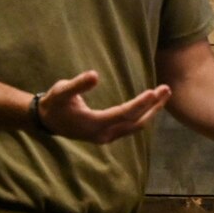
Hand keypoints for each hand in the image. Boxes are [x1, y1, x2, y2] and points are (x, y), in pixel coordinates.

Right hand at [37, 71, 170, 144]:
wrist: (46, 120)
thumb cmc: (54, 103)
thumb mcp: (61, 91)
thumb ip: (78, 85)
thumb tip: (95, 75)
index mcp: (93, 124)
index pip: (123, 114)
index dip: (140, 104)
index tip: (154, 92)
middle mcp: (103, 134)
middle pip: (135, 122)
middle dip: (152, 106)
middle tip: (167, 89)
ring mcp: (106, 137)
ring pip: (136, 126)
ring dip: (151, 111)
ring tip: (165, 94)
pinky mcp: (108, 135)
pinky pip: (131, 126)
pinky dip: (144, 115)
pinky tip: (152, 104)